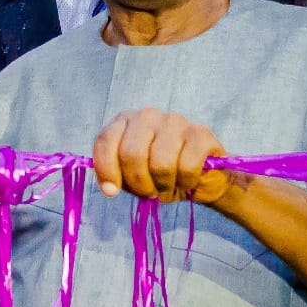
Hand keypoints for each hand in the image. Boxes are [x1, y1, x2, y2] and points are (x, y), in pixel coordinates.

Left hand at [92, 107, 232, 205]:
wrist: (199, 180)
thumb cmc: (157, 176)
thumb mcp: (128, 177)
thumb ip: (113, 176)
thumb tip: (109, 188)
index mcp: (123, 122)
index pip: (106, 141)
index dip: (106, 170)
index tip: (111, 191)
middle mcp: (147, 115)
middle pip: (132, 154)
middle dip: (139, 182)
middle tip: (149, 191)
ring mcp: (175, 121)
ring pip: (160, 163)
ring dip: (163, 184)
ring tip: (168, 185)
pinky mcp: (200, 133)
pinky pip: (187, 167)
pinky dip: (186, 182)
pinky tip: (188, 180)